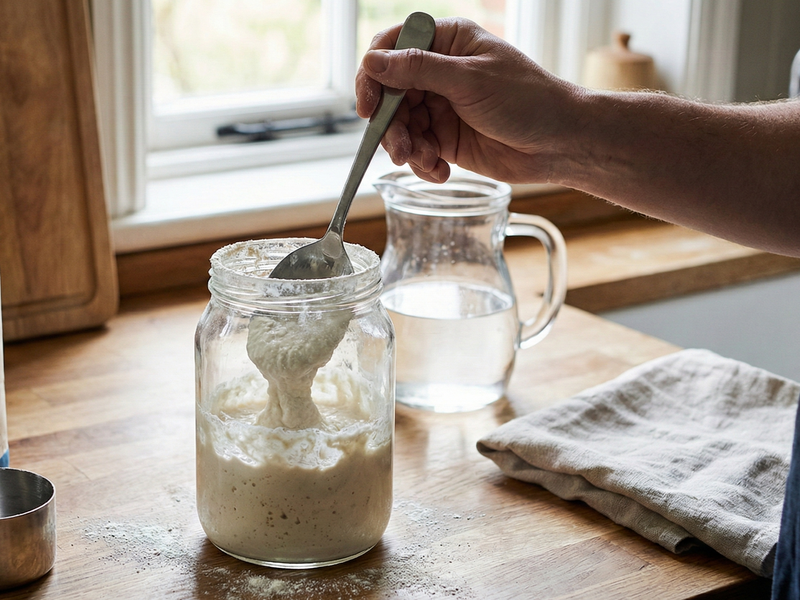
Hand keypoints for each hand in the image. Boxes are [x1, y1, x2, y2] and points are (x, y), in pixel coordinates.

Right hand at [355, 17, 578, 183]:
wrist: (560, 143)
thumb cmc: (527, 100)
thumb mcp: (469, 80)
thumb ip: (418, 71)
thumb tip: (372, 62)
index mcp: (447, 42)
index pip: (392, 48)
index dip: (373, 76)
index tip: (368, 107)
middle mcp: (440, 72)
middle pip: (391, 94)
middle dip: (391, 124)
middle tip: (399, 149)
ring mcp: (442, 107)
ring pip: (401, 126)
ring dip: (406, 148)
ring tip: (425, 161)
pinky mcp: (447, 139)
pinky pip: (418, 150)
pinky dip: (422, 163)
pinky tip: (440, 172)